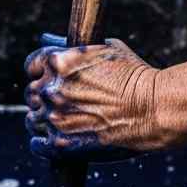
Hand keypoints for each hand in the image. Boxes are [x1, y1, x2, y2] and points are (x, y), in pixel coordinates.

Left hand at [24, 38, 167, 161]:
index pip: (31, 66)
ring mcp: (54, 118)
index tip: (47, 79)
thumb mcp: (107, 48)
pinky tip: (55, 140)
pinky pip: (37, 145)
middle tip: (61, 103)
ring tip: (62, 122)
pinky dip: (43, 143)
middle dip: (44, 97)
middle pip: (31, 94)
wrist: (154, 110)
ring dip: (44, 120)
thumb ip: (75, 48)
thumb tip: (51, 42)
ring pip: (33, 120)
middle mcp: (50, 89)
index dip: (40, 73)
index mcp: (58, 62)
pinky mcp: (60, 144)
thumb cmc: (136, 77)